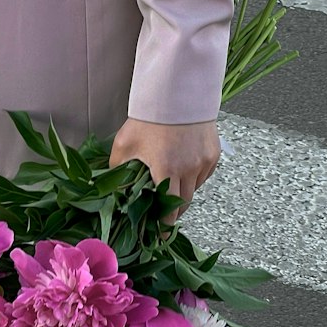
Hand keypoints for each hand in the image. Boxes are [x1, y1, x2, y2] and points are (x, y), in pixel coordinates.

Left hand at [108, 117, 220, 236]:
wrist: (177, 91)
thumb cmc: (148, 117)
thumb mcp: (124, 144)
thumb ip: (118, 170)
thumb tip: (113, 189)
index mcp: (166, 171)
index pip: (168, 212)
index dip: (164, 226)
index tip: (160, 235)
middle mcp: (189, 170)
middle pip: (183, 204)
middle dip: (172, 212)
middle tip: (161, 214)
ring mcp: (204, 162)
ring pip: (194, 190)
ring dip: (182, 194)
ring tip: (169, 189)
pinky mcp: (214, 153)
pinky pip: (204, 175)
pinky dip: (194, 178)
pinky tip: (182, 171)